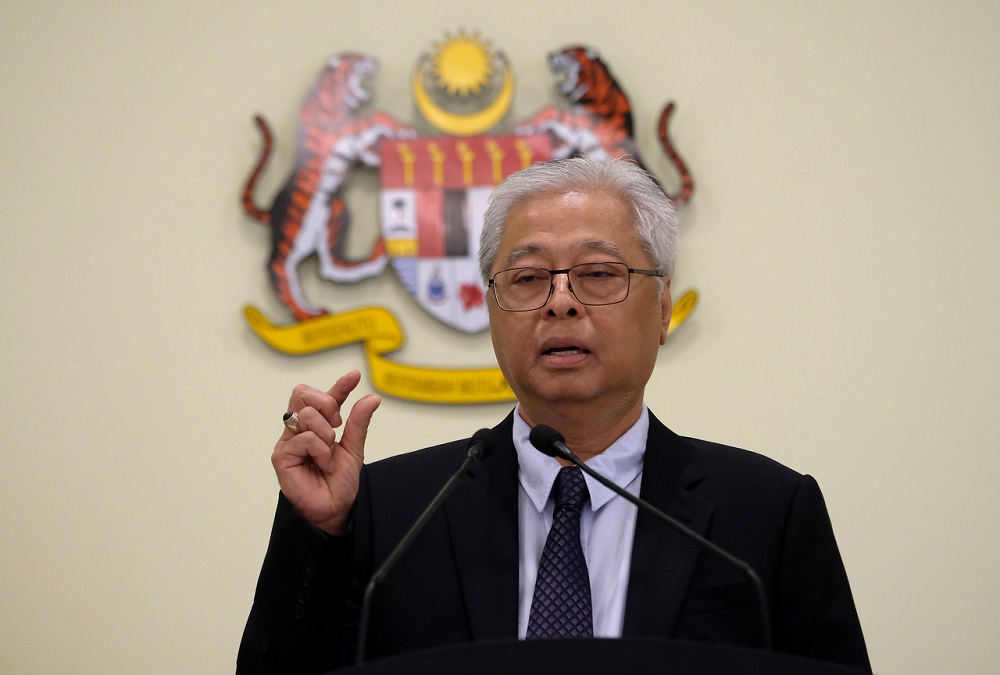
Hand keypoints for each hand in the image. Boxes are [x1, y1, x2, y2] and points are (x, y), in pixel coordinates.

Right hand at [271, 370, 380, 534]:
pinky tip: (322, 464)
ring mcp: (288, 442)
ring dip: (326, 435)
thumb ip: (358, 422)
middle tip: (337, 425)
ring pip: (305, 414)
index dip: (339, 385)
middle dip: (327, 404)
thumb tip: (371, 398)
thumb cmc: (339, 482)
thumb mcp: (354, 448)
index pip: (323, 397)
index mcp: (316, 426)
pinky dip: (320, 450)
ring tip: (329, 455)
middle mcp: (298, 430)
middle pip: (303, 394)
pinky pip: (304, 438)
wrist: (335, 509)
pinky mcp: (282, 456)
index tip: (355, 376)